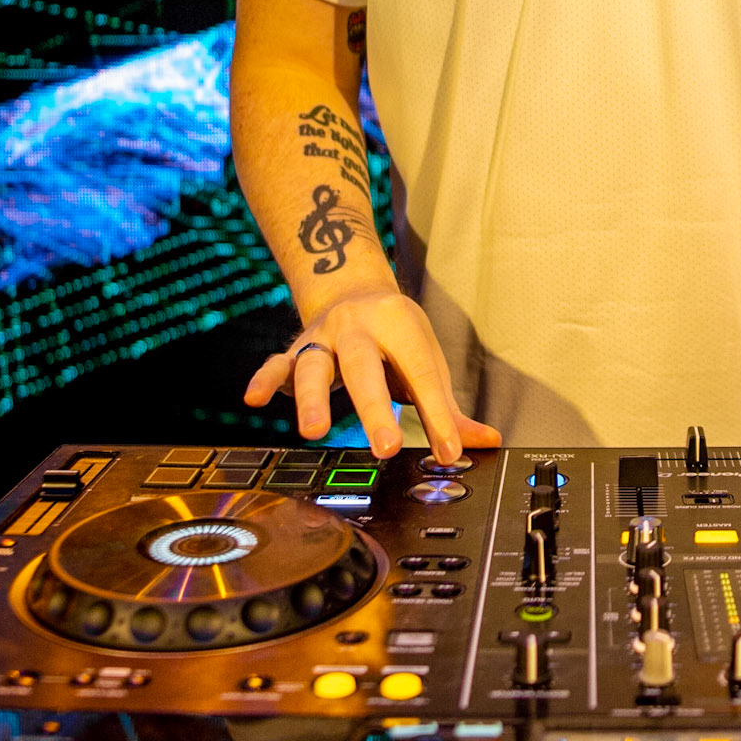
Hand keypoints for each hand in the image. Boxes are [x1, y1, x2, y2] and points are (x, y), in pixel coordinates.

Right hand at [244, 281, 501, 463]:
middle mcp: (357, 328)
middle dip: (374, 408)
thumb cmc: (395, 336)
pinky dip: (265, 379)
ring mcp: (323, 337)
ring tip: (313, 431)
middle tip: (385, 447)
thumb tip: (485, 441)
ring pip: (314, 365)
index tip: (450, 452)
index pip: (421, 373)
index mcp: (399, 326)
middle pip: (364, 367)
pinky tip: (255, 399)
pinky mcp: (296, 350)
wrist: (352, 288)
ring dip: (312, 397)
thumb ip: (449, 408)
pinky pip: (277, 364)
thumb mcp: (426, 360)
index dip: (437, 415)